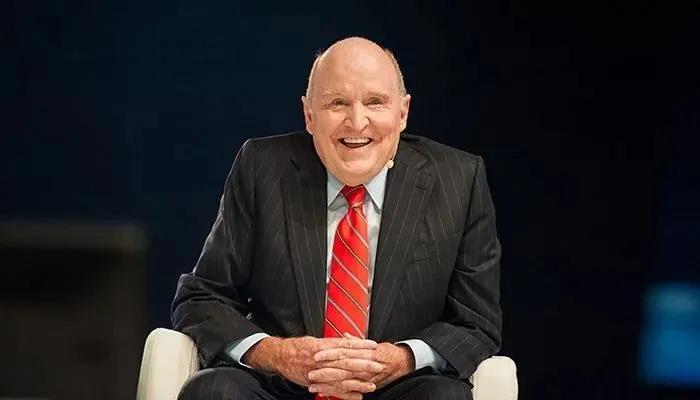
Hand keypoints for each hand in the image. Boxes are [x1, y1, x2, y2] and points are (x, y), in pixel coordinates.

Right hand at [243, 335, 378, 388]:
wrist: (279, 356)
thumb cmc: (297, 347)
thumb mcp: (314, 340)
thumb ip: (330, 343)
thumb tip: (346, 341)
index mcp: (322, 346)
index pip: (345, 345)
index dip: (360, 346)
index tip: (373, 346)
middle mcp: (321, 359)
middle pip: (345, 362)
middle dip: (363, 364)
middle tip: (377, 365)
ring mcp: (318, 372)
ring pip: (340, 378)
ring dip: (357, 382)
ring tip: (371, 385)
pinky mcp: (315, 383)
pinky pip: (331, 390)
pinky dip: (345, 394)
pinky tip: (357, 396)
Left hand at [308, 333, 414, 396]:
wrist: (403, 363)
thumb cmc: (387, 352)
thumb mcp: (371, 343)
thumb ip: (356, 340)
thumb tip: (343, 335)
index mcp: (365, 351)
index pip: (344, 351)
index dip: (329, 353)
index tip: (317, 354)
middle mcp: (365, 365)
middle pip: (342, 368)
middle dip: (325, 371)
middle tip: (311, 372)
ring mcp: (366, 378)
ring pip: (344, 382)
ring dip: (328, 385)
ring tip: (314, 385)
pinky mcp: (367, 386)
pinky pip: (350, 391)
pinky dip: (338, 393)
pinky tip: (326, 394)